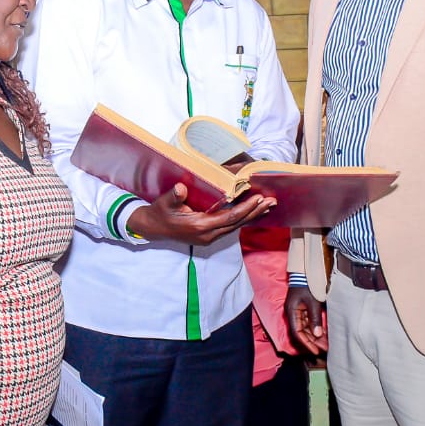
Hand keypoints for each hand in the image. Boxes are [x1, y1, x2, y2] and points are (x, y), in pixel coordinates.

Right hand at [125, 183, 274, 245]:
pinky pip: (231, 226)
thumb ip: (174, 197)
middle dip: (255, 212)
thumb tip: (180, 189)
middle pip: (237, 223)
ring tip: (268, 206)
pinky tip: (253, 212)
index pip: (229, 217)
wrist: (153, 228)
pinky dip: (243, 218)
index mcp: (200, 226)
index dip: (245, 208)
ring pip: (236, 226)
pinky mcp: (210, 235)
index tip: (258, 198)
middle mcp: (208, 234)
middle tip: (271, 201)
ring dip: (252, 216)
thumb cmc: (160, 213)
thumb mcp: (164, 203)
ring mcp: (210, 237)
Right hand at [285, 285, 327, 354]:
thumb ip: (315, 318)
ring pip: (306, 328)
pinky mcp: (304, 310)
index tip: (315, 351)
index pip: (297, 332)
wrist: (306, 272)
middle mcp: (293, 314)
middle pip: (302, 332)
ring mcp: (298, 312)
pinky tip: (325, 335)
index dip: (306, 343)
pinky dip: (317, 329)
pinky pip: (309, 323)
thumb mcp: (312, 302)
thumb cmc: (307, 285)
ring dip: (316, 336)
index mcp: (291, 312)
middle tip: (325, 350)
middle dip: (313, 342)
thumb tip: (317, 334)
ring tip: (327, 345)